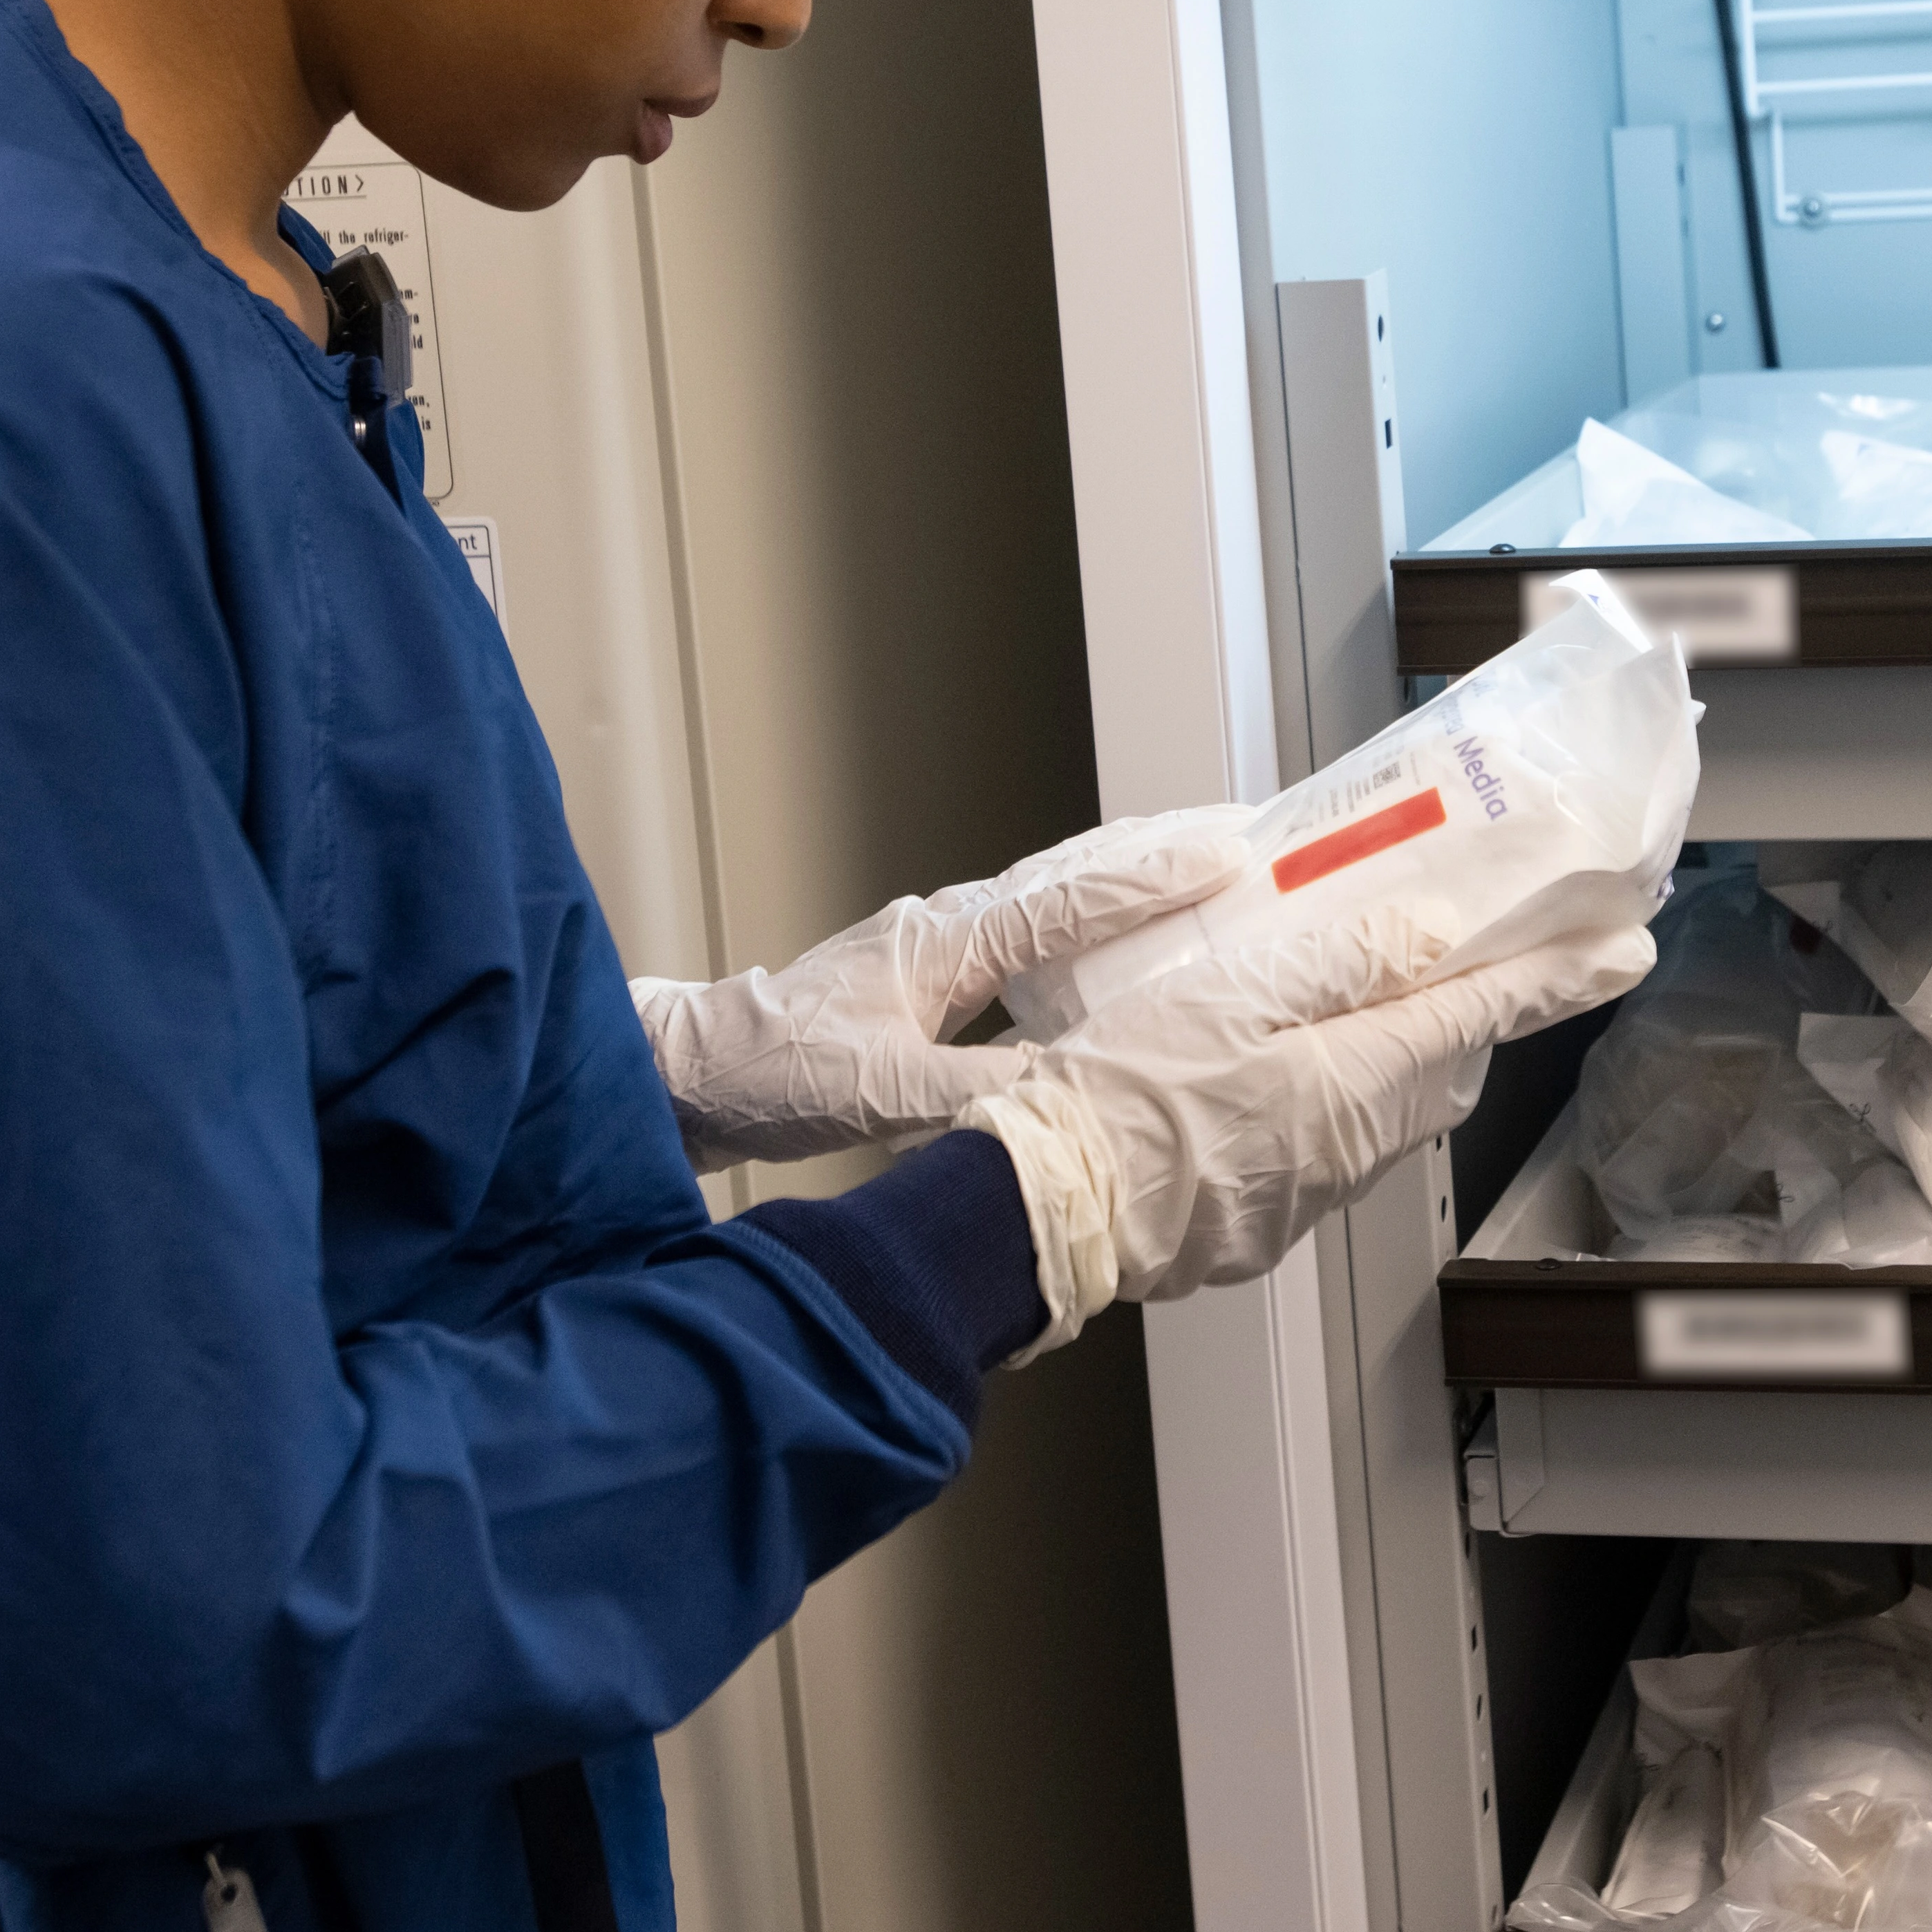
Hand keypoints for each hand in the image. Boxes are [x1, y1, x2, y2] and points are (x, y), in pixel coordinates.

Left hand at [636, 807, 1254, 1168]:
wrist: (692, 1072)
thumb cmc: (770, 1071)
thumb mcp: (878, 1090)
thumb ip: (974, 1094)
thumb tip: (1070, 1096)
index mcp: (947, 943)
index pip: (1070, 902)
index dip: (1152, 882)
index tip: (1226, 855)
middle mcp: (948, 929)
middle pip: (1072, 876)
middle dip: (1155, 855)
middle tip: (1239, 834)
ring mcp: (937, 949)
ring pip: (1051, 900)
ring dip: (1123, 886)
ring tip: (1196, 874)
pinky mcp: (928, 980)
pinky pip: (1028, 939)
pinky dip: (1081, 929)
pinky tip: (1106, 956)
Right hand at [965, 905, 1659, 1349]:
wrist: (1041, 1216)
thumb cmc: (1119, 1098)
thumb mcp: (1227, 996)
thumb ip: (1337, 965)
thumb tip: (1431, 938)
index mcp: (1351, 1081)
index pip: (1483, 1014)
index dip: (1556, 976)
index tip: (1620, 948)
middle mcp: (1349, 1148)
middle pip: (1443, 1070)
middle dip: (1476, 1015)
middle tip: (1491, 961)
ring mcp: (1305, 1195)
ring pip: (1388, 1114)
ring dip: (1403, 1060)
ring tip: (1377, 1005)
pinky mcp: (1259, 1222)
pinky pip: (1327, 1152)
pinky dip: (1335, 1103)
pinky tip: (1286, 1078)